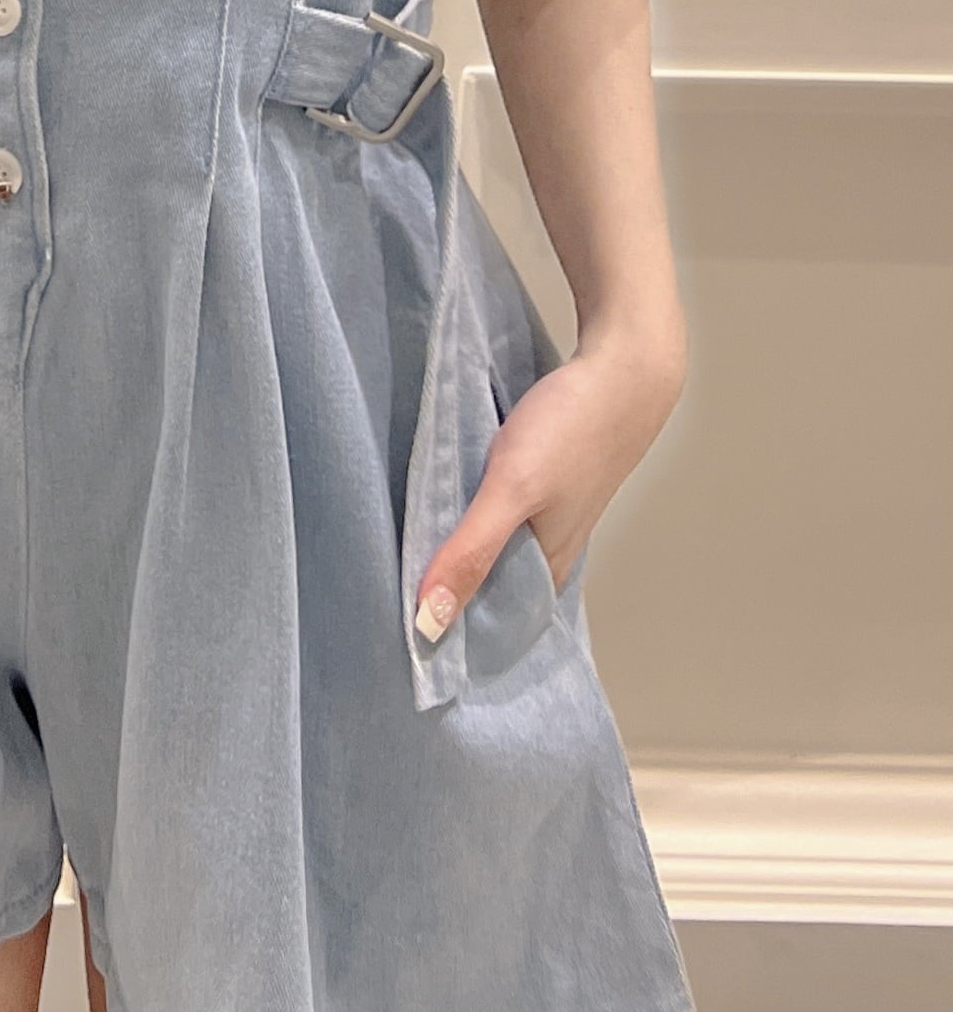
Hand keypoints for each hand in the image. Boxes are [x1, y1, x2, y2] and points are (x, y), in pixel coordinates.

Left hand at [412, 329, 684, 641]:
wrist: (626, 365)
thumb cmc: (572, 428)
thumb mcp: (511, 491)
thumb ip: (472, 552)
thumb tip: (430, 623)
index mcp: (548, 565)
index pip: (492, 622)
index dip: (450, 635)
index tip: (398, 646)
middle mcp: (551, 546)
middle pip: (491, 586)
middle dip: (447, 598)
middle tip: (384, 605)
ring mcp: (551, 511)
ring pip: (496, 547)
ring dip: (457, 555)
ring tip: (403, 562)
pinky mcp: (546, 477)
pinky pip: (500, 512)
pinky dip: (471, 516)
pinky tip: (445, 506)